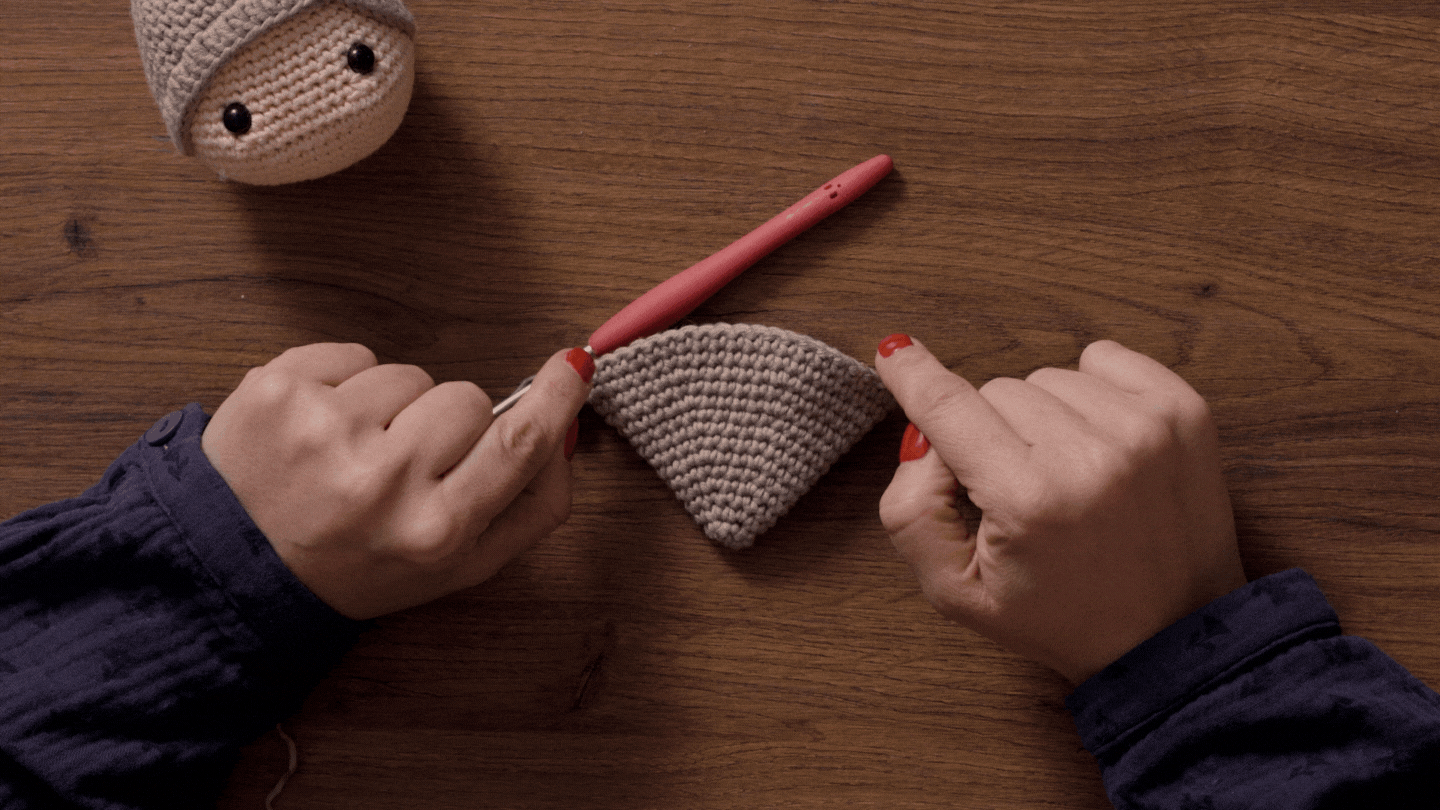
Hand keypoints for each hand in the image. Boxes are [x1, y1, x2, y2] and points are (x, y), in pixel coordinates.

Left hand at [201, 343, 593, 619]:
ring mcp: (325, 428)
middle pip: (467, 399)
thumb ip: (532, 505)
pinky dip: (344, 384)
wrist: (233, 567)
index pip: (518, 443)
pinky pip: (353, 354)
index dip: (554, 397)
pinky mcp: (279, 389)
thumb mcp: (461, 567)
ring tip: (353, 453)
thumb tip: (567, 426)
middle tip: (407, 464)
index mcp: (434, 531)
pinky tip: (321, 430)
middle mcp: (382, 480)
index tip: (571, 366)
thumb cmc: (359, 567)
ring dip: (392, 405)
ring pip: (409, 374)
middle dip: (449, 421)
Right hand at [875, 336, 1245, 683]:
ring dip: (1045, 417)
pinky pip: (1104, 359)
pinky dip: (1092, 389)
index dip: (912, 375)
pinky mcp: (1183, 411)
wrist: (1173, 638)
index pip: (949, 407)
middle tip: (1018, 490)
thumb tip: (920, 434)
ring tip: (1068, 475)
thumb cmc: (1063, 617)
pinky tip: (1100, 440)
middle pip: (995, 391)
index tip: (893, 351)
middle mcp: (1091, 455)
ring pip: (1047, 377)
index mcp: (1030, 500)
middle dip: (991, 434)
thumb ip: (912, 513)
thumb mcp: (957, 594)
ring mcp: (1144, 427)